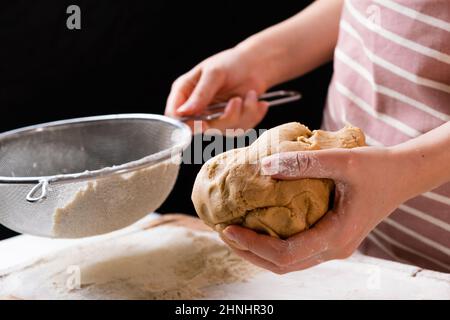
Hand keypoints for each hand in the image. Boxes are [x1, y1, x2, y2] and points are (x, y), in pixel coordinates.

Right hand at [165, 47, 269, 133]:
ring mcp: (213, 117)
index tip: (203, 122)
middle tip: (237, 100)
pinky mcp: (230, 122)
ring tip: (251, 94)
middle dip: (225, 118)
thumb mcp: (214, 73)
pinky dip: (252, 116)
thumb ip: (200, 94)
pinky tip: (258, 102)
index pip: (174, 116)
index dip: (186, 124)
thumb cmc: (233, 63)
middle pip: (201, 129)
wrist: (257, 65)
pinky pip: (240, 130)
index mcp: (184, 92)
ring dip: (243, 114)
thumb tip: (182, 112)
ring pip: (224, 131)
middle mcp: (196, 108)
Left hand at [221, 146, 408, 273]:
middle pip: (281, 265)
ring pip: (288, 261)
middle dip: (248, 252)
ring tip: (234, 232)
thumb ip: (303, 162)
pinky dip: (272, 243)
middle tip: (222, 232)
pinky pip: (296, 249)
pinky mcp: (330, 238)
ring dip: (258, 251)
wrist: (401, 175)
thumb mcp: (342, 160)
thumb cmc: (377, 168)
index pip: (284, 254)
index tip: (227, 229)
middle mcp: (333, 248)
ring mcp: (332, 246)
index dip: (253, 245)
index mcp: (335, 237)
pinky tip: (259, 226)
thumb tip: (263, 167)